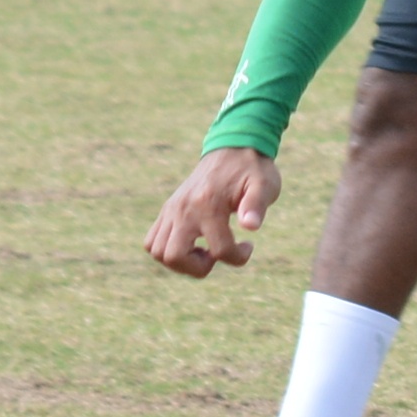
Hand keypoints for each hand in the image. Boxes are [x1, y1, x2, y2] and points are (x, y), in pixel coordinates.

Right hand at [145, 148, 280, 279]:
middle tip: (217, 253)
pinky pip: (152, 240)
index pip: (219, 250)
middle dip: (198, 267)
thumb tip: (251, 227)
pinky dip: (168, 251)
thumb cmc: (252, 170)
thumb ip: (257, 205)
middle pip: (173, 256)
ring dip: (181, 262)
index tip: (248, 245)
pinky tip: (193, 244)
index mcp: (208, 204)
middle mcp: (183, 209)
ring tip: (205, 250)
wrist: (232, 149)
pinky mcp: (167, 210)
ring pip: (157, 251)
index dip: (238, 257)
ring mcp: (171, 210)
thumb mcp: (264, 185)